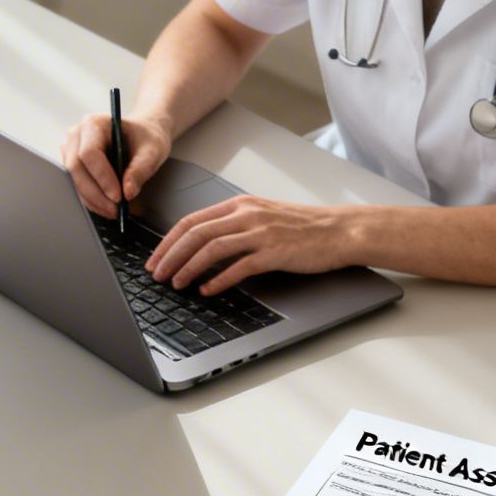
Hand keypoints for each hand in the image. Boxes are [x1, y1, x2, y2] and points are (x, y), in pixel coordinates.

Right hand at [60, 111, 171, 218]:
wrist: (140, 137)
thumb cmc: (144, 138)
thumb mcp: (152, 150)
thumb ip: (141, 169)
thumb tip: (128, 193)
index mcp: (94, 123)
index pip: (89, 153)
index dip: (102, 177)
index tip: (118, 196)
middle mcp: (77, 135)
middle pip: (76, 168)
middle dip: (96, 193)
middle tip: (115, 209)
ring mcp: (71, 150)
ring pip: (74, 180)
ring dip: (93, 200)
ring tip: (114, 211)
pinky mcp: (72, 165)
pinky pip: (77, 185)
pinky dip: (92, 200)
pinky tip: (106, 207)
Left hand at [148, 195, 358, 293]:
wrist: (340, 230)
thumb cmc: (304, 226)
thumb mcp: (263, 216)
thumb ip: (235, 225)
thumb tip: (203, 244)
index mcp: (240, 205)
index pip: (192, 220)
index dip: (168, 240)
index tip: (155, 257)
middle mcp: (247, 215)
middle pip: (196, 233)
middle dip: (170, 255)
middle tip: (157, 273)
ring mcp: (261, 232)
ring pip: (212, 248)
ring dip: (189, 267)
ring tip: (176, 283)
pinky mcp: (274, 252)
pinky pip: (239, 267)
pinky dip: (219, 280)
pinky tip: (207, 290)